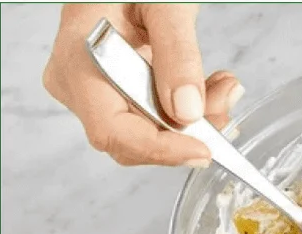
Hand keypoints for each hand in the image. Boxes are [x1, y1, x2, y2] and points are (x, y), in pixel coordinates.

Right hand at [43, 4, 244, 166]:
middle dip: (187, 131)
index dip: (159, 149)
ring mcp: (96, 89)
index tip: (203, 150)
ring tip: (225, 86)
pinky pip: (154, 117)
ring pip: (149, 132)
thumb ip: (177, 54)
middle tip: (226, 101)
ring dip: (197, 119)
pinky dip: (190, 110)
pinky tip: (213, 87)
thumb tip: (187, 111)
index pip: (111, 129)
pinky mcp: (117, 91)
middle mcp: (78, 82)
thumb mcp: (164, 5)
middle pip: (133, 138)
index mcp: (76, 58)